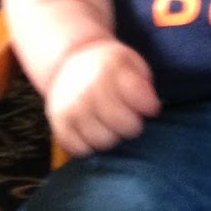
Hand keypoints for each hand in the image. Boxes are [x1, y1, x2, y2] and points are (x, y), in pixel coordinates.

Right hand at [44, 39, 160, 156]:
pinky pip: (80, 149)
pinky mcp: (58, 123)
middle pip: (125, 126)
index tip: (149, 106)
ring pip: (103, 141)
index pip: (141, 101)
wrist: (68, 61)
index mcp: (109, 69)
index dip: (150, 106)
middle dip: (132, 125)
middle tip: (128, 117)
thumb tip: (151, 108)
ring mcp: (71, 107)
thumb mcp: (130, 61)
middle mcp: (87, 89)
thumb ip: (143, 82)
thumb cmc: (107, 66)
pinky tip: (93, 130)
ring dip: (111, 136)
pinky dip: (89, 145)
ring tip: (109, 124)